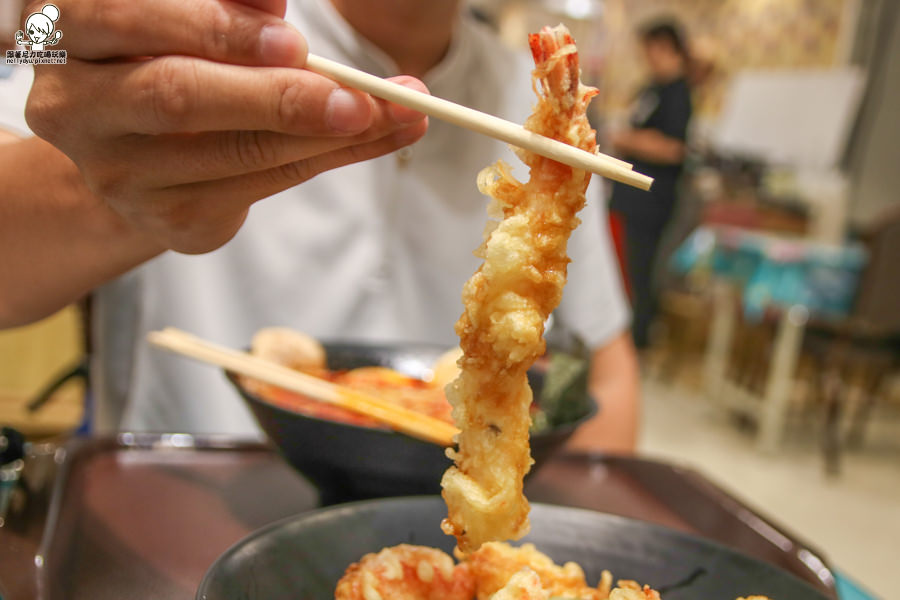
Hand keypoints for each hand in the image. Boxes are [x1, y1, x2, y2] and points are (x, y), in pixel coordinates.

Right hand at [24, 0, 427, 253]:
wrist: (138, 149)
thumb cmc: (167, 58)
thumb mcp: (184, 20)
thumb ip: (228, 13)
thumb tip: (274, 5)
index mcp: (72, 31)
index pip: (132, 18)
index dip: (215, 28)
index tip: (293, 37)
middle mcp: (77, 107)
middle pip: (179, 97)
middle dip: (279, 97)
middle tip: (359, 97)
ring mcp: (118, 174)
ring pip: (234, 153)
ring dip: (327, 135)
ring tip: (400, 114)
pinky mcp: (166, 219)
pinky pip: (259, 188)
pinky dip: (327, 159)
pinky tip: (377, 137)